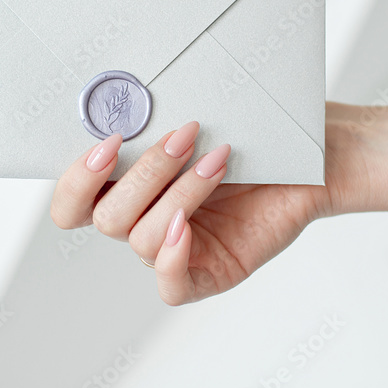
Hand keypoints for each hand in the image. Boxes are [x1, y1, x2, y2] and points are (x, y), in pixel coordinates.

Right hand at [50, 121, 331, 304]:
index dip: (77, 178)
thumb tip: (124, 100)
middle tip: (185, 134)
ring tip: (217, 159)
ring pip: (142, 240)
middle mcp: (143, 220)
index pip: (72, 202)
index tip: (112, 139)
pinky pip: (171, 287)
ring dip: (178, 195)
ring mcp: (175, 250)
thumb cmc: (254, 129)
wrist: (314, 152)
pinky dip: (173, 259)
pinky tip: (190, 226)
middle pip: (105, 218)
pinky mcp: (209, 273)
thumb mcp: (198, 115)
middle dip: (144, 174)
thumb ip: (152, 118)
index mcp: (127, 185)